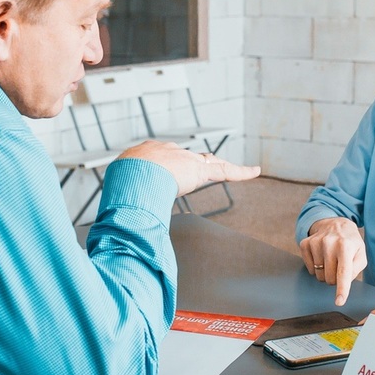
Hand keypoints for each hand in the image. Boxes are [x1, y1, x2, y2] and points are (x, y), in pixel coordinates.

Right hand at [118, 141, 260, 196]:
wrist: (134, 169)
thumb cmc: (123, 180)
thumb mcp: (119, 188)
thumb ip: (125, 202)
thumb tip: (118, 221)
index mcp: (149, 154)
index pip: (164, 160)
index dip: (167, 168)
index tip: (167, 175)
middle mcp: (170, 153)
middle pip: (188, 159)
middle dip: (193, 166)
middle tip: (196, 174)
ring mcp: (186, 160)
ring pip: (210, 163)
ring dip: (219, 169)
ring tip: (234, 171)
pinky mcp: (201, 169)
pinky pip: (226, 170)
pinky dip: (242, 172)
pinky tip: (256, 171)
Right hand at [299, 217, 366, 305]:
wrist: (335, 223)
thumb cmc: (349, 242)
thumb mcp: (360, 253)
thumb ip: (356, 269)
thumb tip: (344, 282)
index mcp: (346, 246)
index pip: (343, 273)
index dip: (341, 289)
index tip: (339, 301)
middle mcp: (329, 243)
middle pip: (329, 278)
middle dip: (335, 278)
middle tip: (338, 266)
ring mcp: (315, 242)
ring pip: (318, 275)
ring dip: (325, 273)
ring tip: (330, 260)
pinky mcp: (305, 243)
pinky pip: (308, 268)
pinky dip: (315, 267)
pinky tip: (321, 257)